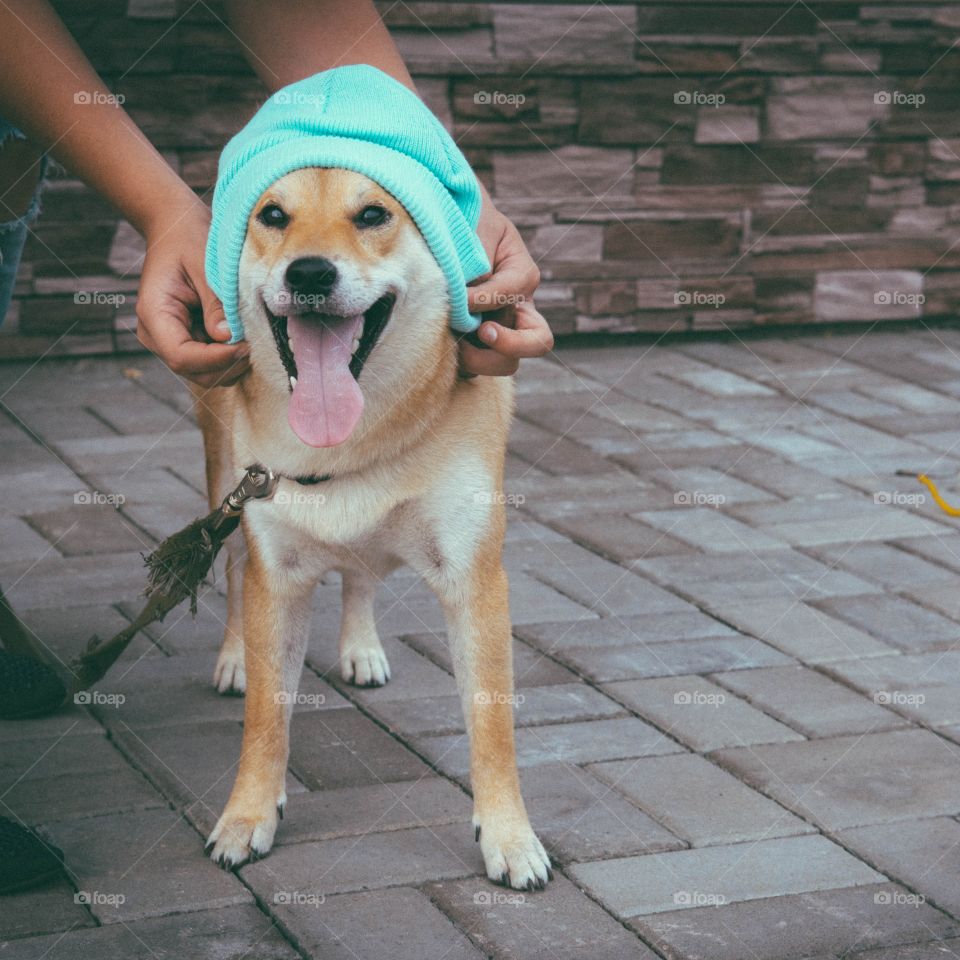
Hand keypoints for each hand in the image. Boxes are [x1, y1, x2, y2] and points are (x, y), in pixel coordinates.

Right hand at [136, 197, 248, 387]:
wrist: (177, 228)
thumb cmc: (188, 240)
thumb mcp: (205, 266)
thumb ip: (216, 304)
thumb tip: (227, 338)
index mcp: (154, 314)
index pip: (182, 357)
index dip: (216, 360)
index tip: (245, 346)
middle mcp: (157, 334)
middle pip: (193, 371)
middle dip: (226, 365)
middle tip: (254, 345)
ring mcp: (170, 340)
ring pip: (204, 372)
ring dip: (230, 363)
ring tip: (250, 340)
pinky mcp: (186, 339)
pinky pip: (209, 361)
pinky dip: (229, 356)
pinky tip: (242, 337)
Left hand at [461, 204, 552, 376]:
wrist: (451, 227)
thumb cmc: (466, 223)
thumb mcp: (476, 230)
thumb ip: (476, 261)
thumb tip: (466, 299)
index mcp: (523, 275)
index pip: (513, 293)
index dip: (485, 298)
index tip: (459, 295)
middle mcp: (519, 308)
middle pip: (536, 342)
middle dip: (510, 344)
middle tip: (482, 331)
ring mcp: (501, 329)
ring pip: (508, 363)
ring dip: (483, 360)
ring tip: (456, 346)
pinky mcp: (477, 344)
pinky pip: (477, 367)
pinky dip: (464, 366)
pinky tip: (445, 351)